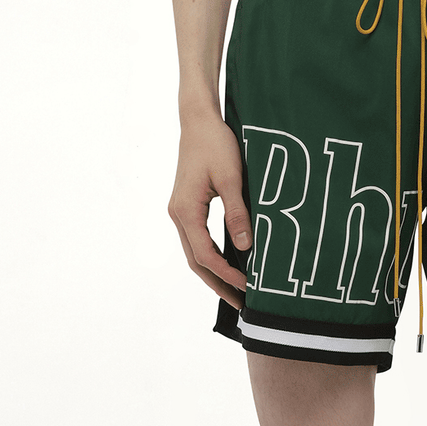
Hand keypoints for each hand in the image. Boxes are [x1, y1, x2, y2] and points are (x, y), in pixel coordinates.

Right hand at [168, 111, 251, 309]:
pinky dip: (211, 256)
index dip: (227, 275)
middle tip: (241, 305)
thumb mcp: (230, 179)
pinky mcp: (186, 206)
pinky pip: (197, 239)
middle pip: (195, 261)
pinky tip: (228, 262)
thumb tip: (245, 248)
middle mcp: (177, 215)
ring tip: (235, 291)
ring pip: (194, 252)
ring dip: (213, 273)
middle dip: (217, 285)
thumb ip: (237, 214)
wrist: (198, 121)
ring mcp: (180, 211)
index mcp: (185, 211)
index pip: (206, 255)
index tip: (249, 288)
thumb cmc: (216, 144)